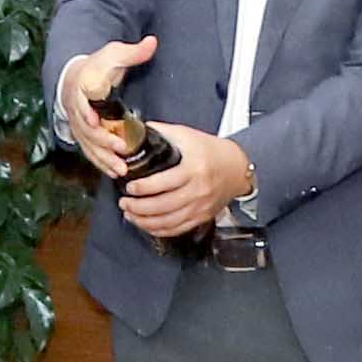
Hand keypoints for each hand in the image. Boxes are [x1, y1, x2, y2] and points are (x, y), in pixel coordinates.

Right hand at [59, 37, 157, 166]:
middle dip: (104, 140)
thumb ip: (133, 52)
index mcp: (84, 85)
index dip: (87, 110)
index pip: (83, 98)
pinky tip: (115, 172)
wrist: (76, 79)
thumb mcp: (115, 54)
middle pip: (88, 127)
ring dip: (104, 157)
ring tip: (121, 169)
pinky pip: (91, 152)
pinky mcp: (83, 136)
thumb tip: (152, 42)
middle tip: (122, 148)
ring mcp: (79, 124)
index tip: (96, 119)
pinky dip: (102, 163)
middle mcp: (78, 108)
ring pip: (89, 144)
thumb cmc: (98, 67)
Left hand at [122, 121, 247, 238]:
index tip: (129, 187)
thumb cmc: (210, 150)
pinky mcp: (202, 217)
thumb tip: (136, 131)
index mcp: (193, 168)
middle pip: (163, 206)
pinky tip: (146, 224)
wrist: (236, 167)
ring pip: (168, 221)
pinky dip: (158, 230)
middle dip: (138, 207)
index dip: (143, 188)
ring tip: (129, 214)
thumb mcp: (187, 135)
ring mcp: (200, 206)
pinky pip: (177, 229)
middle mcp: (198, 190)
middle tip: (124, 202)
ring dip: (144, 221)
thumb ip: (162, 132)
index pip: (164, 183)